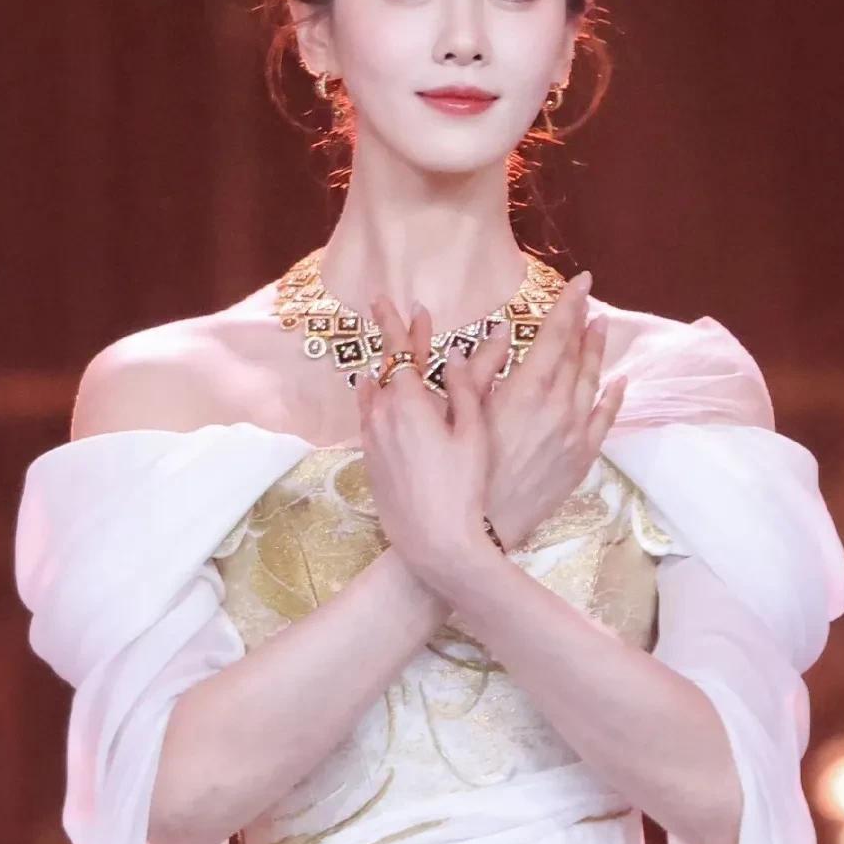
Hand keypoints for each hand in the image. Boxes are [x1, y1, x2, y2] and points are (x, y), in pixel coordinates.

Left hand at [354, 293, 493, 582]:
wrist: (433, 542)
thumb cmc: (464, 489)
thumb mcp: (473, 434)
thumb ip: (464, 390)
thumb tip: (455, 355)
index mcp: (409, 404)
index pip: (399, 353)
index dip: (398, 325)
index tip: (390, 301)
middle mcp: (382, 417)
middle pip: (385, 370)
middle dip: (392, 343)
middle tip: (389, 315)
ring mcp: (372, 441)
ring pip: (373, 395)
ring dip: (385, 373)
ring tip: (391, 360)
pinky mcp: (370, 462)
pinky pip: (370, 419)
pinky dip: (378, 401)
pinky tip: (384, 402)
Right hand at [471, 270, 627, 550]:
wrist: (487, 524)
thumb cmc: (466, 466)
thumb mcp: (464, 411)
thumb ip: (479, 369)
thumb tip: (496, 334)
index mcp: (527, 390)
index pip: (555, 335)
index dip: (569, 305)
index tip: (581, 282)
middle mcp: (559, 406)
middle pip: (577, 354)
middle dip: (583, 323)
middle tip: (588, 300)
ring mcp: (575, 433)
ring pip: (593, 382)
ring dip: (597, 352)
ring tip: (600, 328)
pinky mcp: (582, 457)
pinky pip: (605, 419)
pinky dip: (614, 396)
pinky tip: (618, 381)